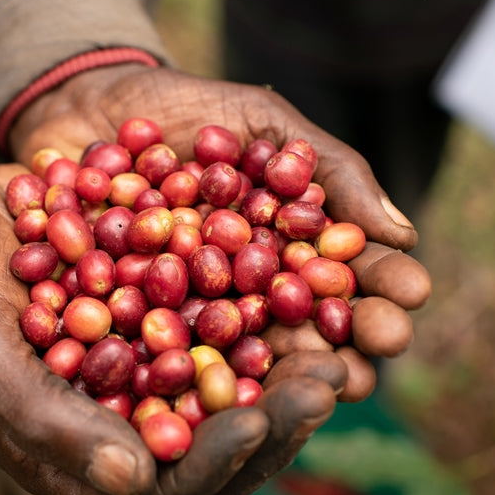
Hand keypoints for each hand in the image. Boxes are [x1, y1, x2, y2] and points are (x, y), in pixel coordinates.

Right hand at [0, 133, 332, 494]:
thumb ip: (45, 420)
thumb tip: (136, 483)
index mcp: (64, 457)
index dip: (208, 470)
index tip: (255, 423)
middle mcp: (113, 431)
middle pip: (207, 462)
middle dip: (271, 430)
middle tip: (326, 383)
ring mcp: (141, 386)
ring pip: (228, 411)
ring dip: (284, 387)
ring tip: (334, 352)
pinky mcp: (161, 338)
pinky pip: (225, 352)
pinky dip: (267, 336)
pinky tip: (311, 304)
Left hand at [7, 64, 432, 494]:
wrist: (82, 103)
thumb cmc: (182, 109)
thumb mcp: (261, 121)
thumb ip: (327, 170)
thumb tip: (402, 233)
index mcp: (285, 249)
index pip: (344, 276)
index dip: (380, 287)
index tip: (412, 292)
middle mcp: (244, 294)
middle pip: (303, 333)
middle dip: (343, 349)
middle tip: (371, 361)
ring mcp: (188, 316)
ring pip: (241, 360)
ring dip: (280, 379)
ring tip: (315, 390)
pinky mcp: (129, 328)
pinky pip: (157, 357)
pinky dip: (185, 374)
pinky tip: (215, 390)